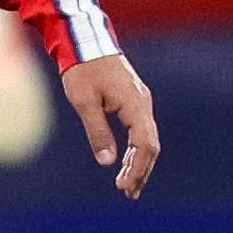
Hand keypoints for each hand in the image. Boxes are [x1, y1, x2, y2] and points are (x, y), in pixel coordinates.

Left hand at [61, 53, 158, 199]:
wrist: (84, 40)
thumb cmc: (82, 69)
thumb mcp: (84, 101)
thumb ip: (97, 131)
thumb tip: (108, 162)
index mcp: (134, 103)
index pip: (144, 144)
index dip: (137, 167)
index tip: (124, 186)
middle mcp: (143, 102)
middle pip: (150, 144)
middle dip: (141, 170)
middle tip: (128, 193)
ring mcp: (140, 100)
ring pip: (146, 138)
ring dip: (139, 162)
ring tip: (129, 186)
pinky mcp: (133, 99)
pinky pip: (140, 129)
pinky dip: (135, 148)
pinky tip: (126, 161)